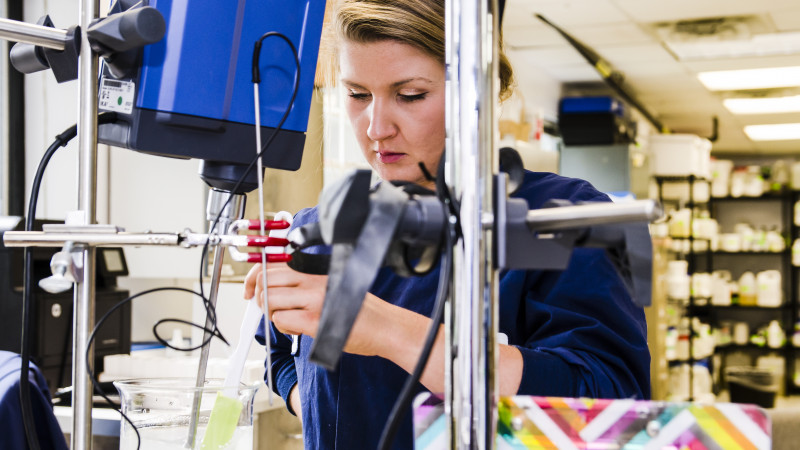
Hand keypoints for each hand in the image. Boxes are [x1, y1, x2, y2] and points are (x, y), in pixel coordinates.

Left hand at [243, 263, 385, 356]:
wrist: (385, 326)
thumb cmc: (360, 311)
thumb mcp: (331, 287)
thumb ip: (304, 285)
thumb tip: (272, 290)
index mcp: (314, 271)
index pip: (271, 265)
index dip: (252, 278)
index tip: (248, 290)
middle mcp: (312, 281)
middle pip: (265, 281)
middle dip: (259, 298)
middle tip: (268, 309)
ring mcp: (313, 299)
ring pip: (270, 300)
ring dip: (271, 314)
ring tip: (288, 320)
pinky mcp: (315, 320)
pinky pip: (281, 320)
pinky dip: (282, 327)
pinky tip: (297, 329)